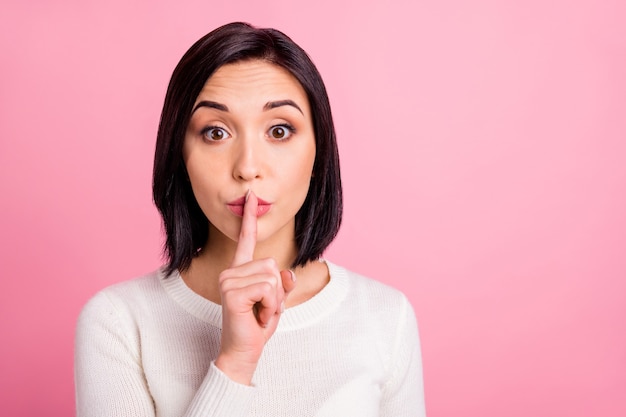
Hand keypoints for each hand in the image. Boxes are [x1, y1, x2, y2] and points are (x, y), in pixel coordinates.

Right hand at [214, 191, 295, 384]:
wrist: (244, 351)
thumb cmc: (257, 325)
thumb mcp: (276, 302)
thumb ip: (282, 285)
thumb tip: (288, 274)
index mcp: (241, 270)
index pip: (247, 239)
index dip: (250, 218)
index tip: (251, 196)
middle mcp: (231, 271)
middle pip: (272, 264)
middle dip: (278, 291)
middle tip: (264, 309)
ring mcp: (229, 280)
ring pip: (272, 277)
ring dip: (275, 300)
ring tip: (260, 313)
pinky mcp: (232, 292)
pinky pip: (268, 288)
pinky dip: (271, 306)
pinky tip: (258, 317)